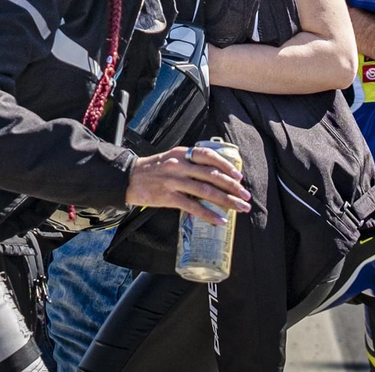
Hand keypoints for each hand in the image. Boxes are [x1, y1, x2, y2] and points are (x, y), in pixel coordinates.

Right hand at [125, 145, 250, 224]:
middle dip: (232, 186)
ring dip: (226, 200)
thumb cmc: (154, 169)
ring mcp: (174, 181)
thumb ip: (191, 163)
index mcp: (183, 153)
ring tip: (240, 208)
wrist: (128, 178)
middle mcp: (180, 165)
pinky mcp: (168, 197)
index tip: (239, 175)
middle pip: (212, 174)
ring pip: (205, 191)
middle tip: (246, 196)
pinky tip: (220, 220)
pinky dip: (208, 214)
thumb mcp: (172, 158)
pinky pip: (192, 207)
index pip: (209, 155)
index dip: (226, 165)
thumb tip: (215, 174)